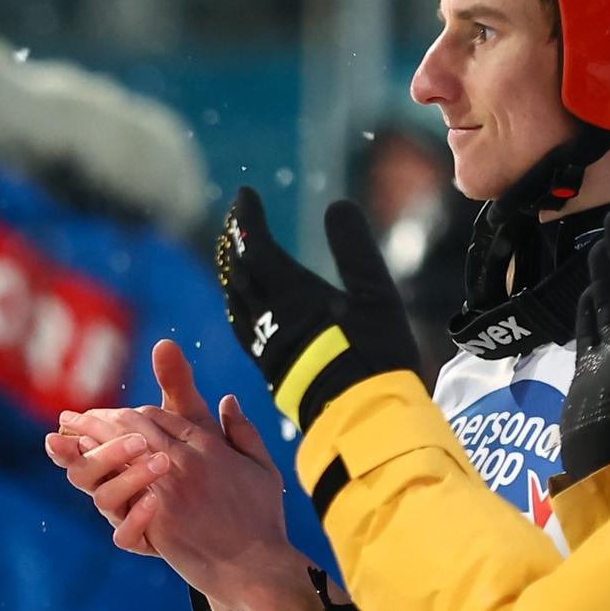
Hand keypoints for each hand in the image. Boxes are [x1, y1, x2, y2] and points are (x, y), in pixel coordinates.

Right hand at [45, 338, 212, 553]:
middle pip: (84, 472)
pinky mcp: (147, 543)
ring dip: (126, 478)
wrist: (240, 532)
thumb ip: (177, 386)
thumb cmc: (210, 470)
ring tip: (160, 464)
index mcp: (120, 458)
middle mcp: (118, 487)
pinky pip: (125, 537)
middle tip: (137, 440)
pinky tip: (156, 502)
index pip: (88, 440)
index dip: (79, 428)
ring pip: (103, 501)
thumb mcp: (195, 425)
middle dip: (102, 451)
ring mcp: (129, 516)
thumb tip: (165, 342)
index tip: (71, 417)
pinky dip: (136, 519)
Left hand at [64, 393, 310, 610]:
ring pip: (120, 450)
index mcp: (208, 445)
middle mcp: (185, 460)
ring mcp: (168, 487)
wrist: (255, 566)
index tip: (113, 415)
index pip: (159, 415)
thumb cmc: (262, 521)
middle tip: (75, 417)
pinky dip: (98, 474)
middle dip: (101, 418)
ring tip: (70, 434)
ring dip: (91, 438)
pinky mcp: (157, 516)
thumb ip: (243, 431)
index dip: (131, 413)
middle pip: (133, 426)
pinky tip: (80, 468)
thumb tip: (228, 399)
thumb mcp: (262, 468)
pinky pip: (120, 490)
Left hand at [215, 188, 418, 427]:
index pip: (256, 245)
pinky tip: (245, 304)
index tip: (244, 194)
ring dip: (233, 270)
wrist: (360, 416)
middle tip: (239, 218)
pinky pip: (242, 325)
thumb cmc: (373, 354)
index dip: (247, 217)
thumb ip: (355, 248)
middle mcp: (268, 317)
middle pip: (239, 270)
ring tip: (237, 253)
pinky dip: (239, 302)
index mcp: (290, 294)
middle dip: (236, 240)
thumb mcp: (376, 293)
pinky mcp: (269, 367)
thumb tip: (338, 205)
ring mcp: (265, 345)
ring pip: (236, 299)